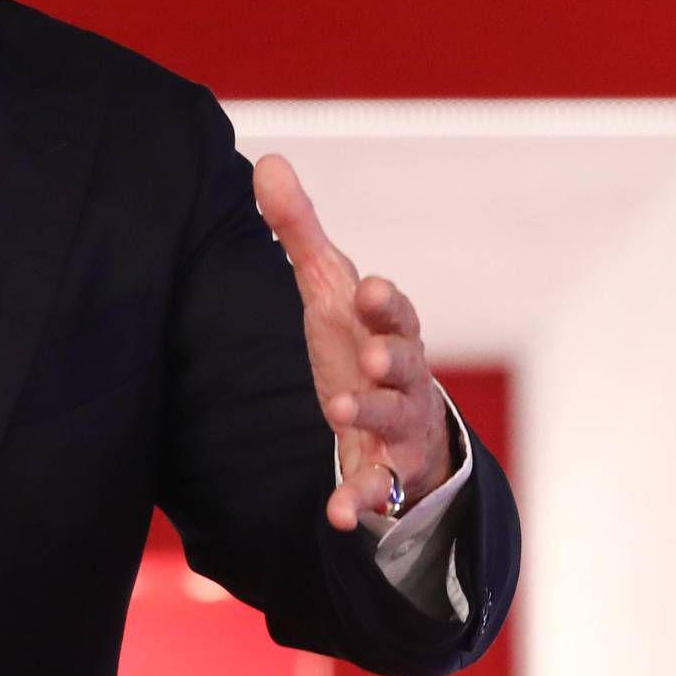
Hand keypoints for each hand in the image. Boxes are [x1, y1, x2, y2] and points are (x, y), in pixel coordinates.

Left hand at [251, 154, 450, 531]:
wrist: (397, 423)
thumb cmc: (357, 341)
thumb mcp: (328, 288)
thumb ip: (299, 229)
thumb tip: (267, 160)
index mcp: (389, 328)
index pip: (396, 310)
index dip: (387, 301)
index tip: (371, 289)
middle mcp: (403, 377)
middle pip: (408, 363)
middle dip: (393, 357)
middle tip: (374, 353)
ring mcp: (399, 427)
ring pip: (396, 421)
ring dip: (371, 416)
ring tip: (340, 411)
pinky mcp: (387, 473)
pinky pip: (377, 490)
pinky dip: (361, 501)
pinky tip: (340, 515)